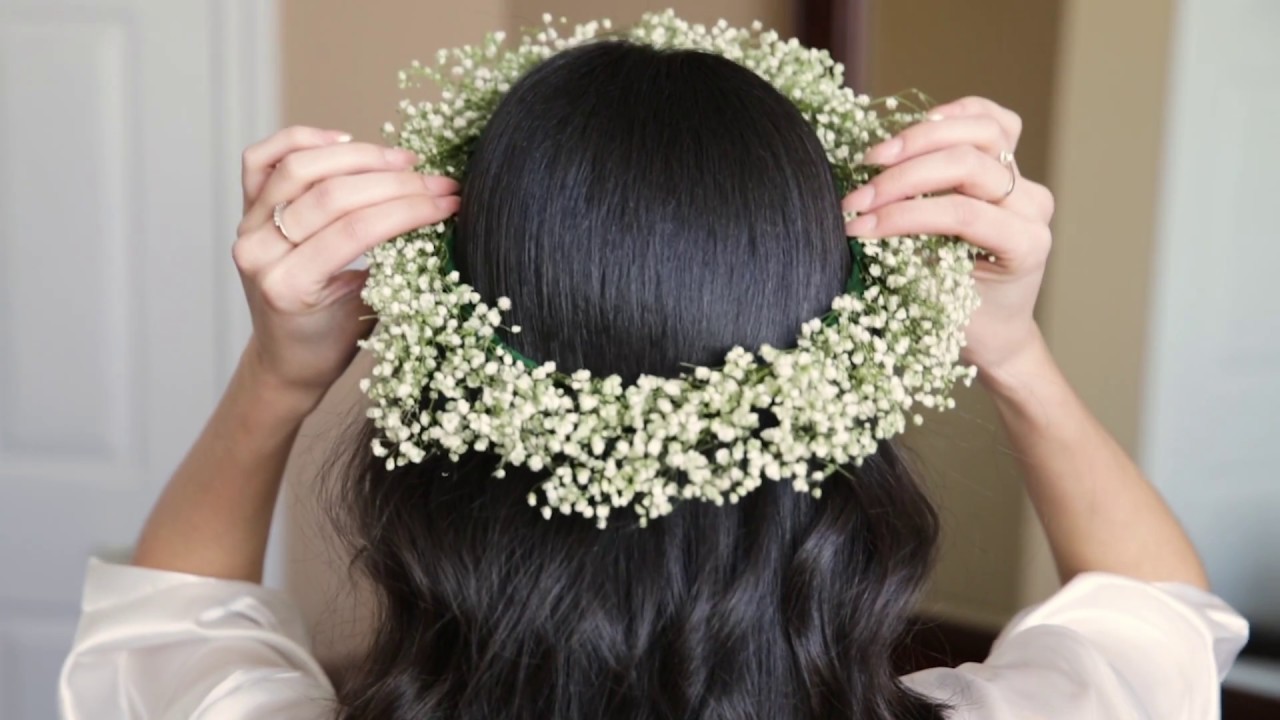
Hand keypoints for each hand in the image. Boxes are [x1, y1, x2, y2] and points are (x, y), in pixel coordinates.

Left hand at [232, 126, 460, 410]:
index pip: (357, 230)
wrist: (285, 356)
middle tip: (439, 183)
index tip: (449, 201)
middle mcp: (259, 251)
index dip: (409, 209)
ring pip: (301, 167)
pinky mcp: (247, 209)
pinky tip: (342, 140)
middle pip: (332, 194)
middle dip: (396, 183)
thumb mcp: (369, 314)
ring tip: (403, 161)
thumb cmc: (330, 343)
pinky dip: (302, 140)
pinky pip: (263, 158)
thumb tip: (437, 215)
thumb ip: (392, 267)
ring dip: (361, 156)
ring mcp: (248, 226)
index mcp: (288, 286)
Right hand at [841, 97, 1055, 378]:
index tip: (857, 226)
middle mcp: (1032, 207)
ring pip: (984, 132)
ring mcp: (1024, 182)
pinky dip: (956, 114)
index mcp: (1024, 245)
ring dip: (922, 138)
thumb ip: (910, 258)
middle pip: (969, 164)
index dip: (905, 215)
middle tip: (858, 197)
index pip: (961, 213)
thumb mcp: (936, 302)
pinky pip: (992, 122)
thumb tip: (861, 222)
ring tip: (877, 157)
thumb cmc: (966, 322)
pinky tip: (918, 122)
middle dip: (905, 177)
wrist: (997, 327)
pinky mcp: (1010, 165)